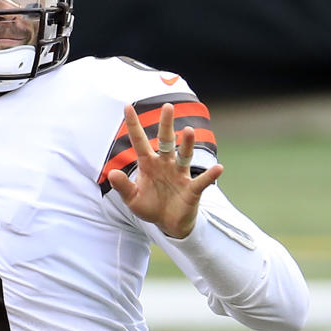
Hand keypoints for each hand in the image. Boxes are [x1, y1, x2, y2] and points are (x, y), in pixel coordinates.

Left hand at [107, 103, 222, 237]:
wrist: (168, 224)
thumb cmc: (150, 207)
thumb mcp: (132, 199)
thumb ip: (123, 186)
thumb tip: (112, 173)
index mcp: (148, 164)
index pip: (139, 141)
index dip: (133, 125)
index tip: (127, 106)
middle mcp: (165, 164)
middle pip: (166, 141)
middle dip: (166, 124)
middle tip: (168, 107)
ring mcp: (180, 175)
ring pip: (184, 155)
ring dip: (187, 144)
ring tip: (188, 131)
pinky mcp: (192, 189)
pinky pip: (202, 181)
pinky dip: (210, 175)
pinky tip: (218, 168)